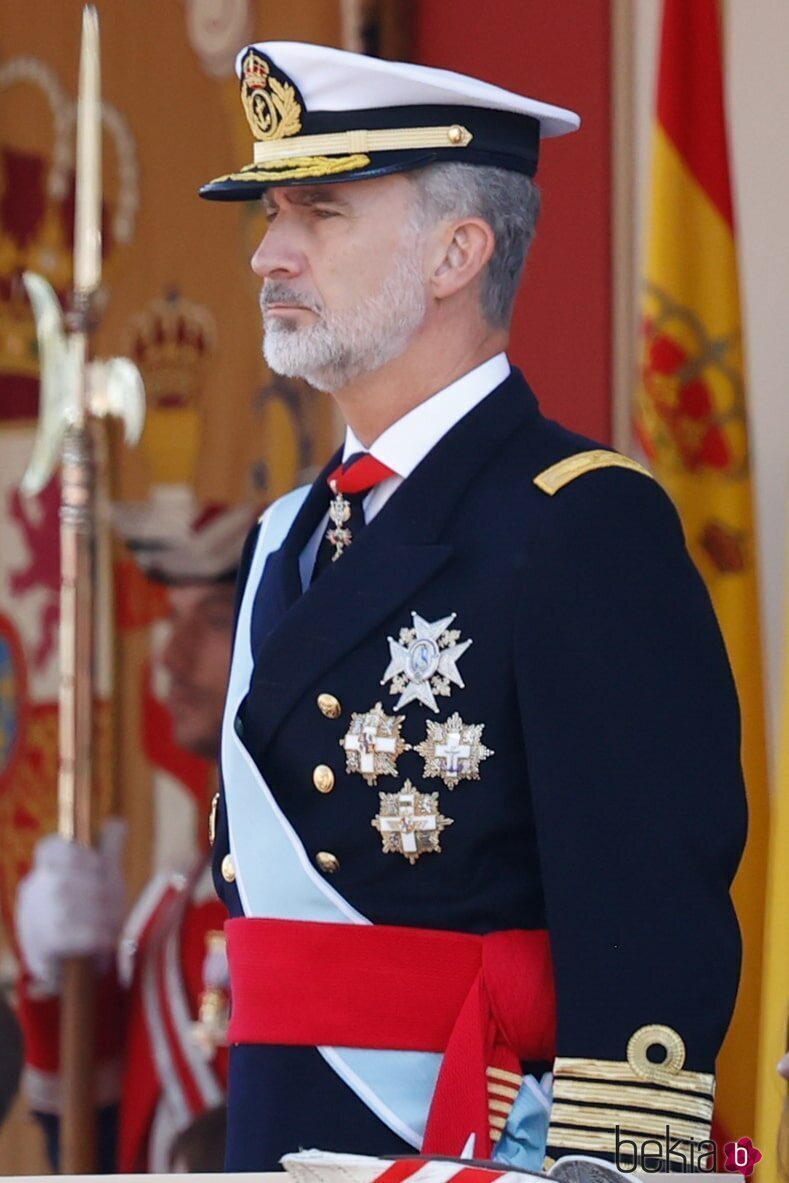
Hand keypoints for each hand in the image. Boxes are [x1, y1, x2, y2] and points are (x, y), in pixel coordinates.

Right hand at [15, 819, 126, 989]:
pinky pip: (65, 936)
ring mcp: (32, 919)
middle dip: (97, 891)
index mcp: (45, 869)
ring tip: (115, 924)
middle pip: (64, 879)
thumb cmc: (89, 912)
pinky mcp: (39, 947)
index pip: (49, 848)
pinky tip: (106, 940)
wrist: (75, 967)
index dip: (75, 854)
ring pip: (66, 908)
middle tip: (117, 901)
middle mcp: (33, 891)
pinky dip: (91, 936)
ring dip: (98, 915)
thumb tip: (118, 821)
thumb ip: (108, 851)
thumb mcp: (101, 879)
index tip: (99, 865)